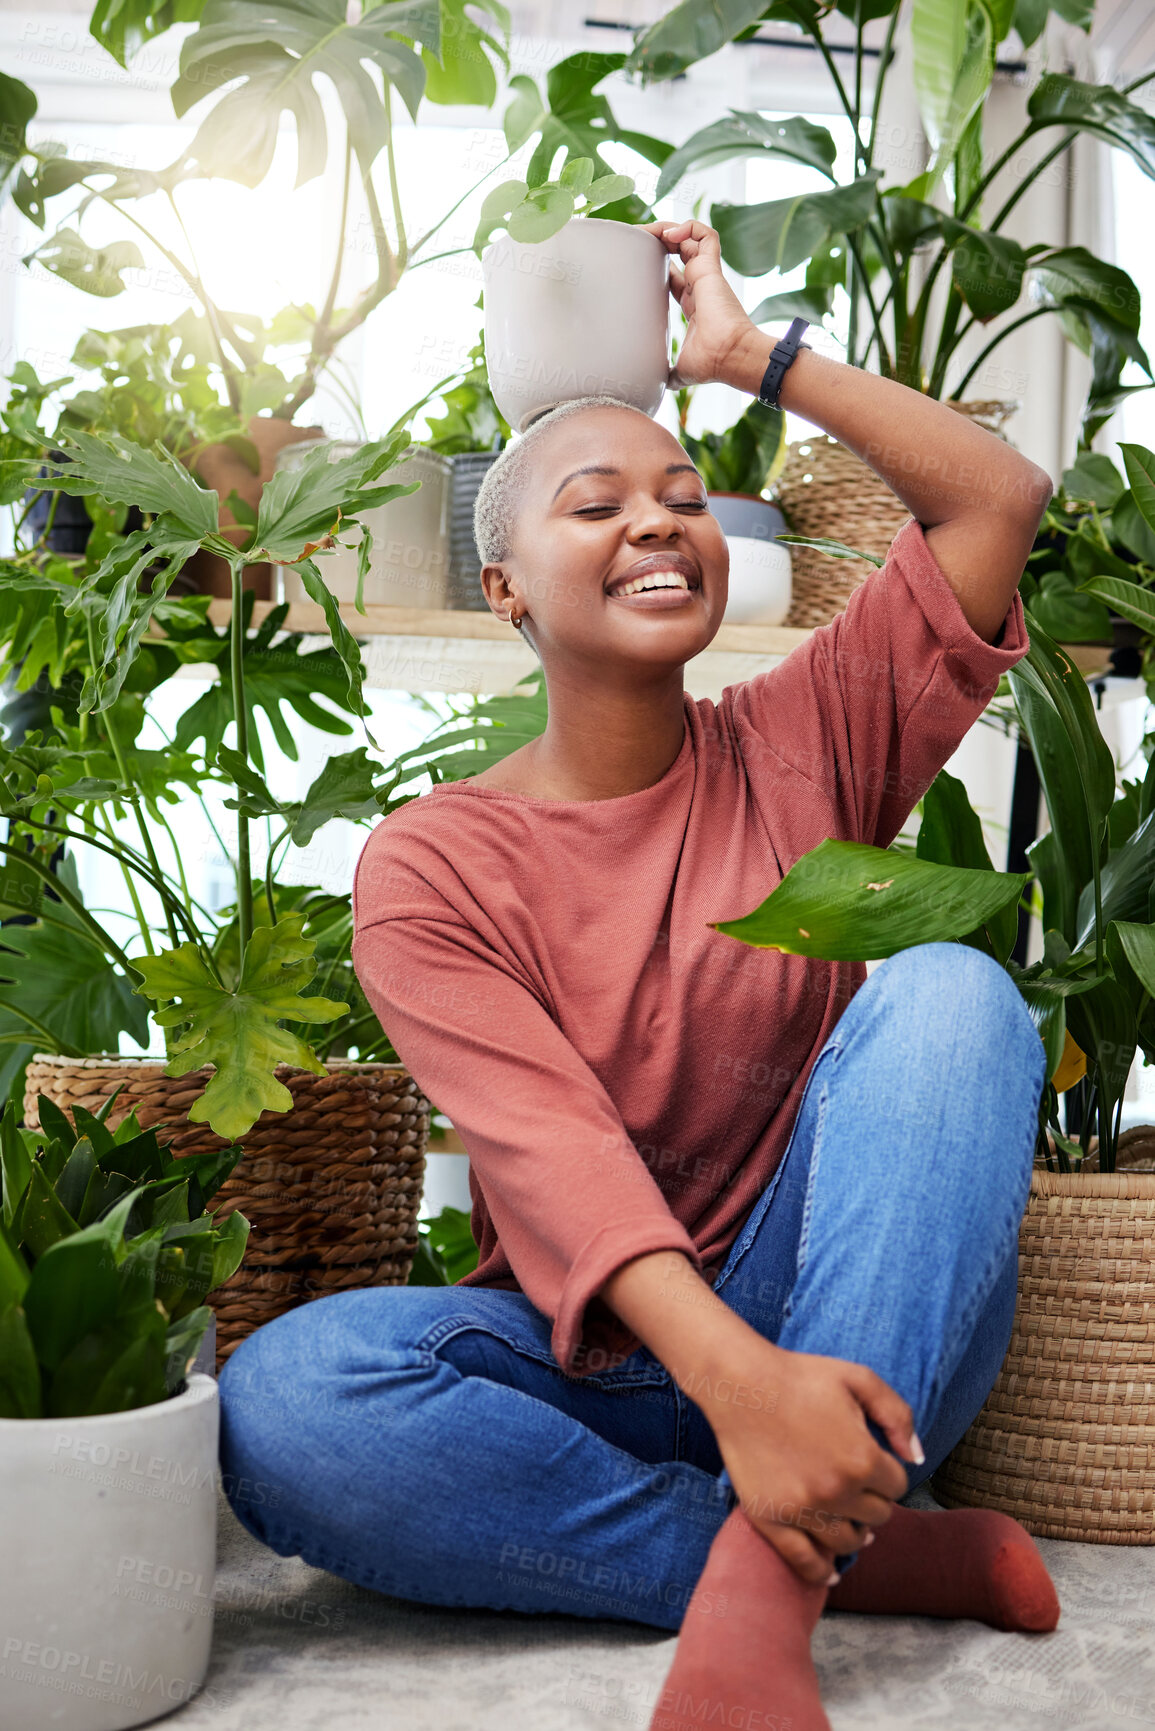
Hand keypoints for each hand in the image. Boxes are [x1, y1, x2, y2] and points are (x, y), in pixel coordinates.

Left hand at [643, 218, 759, 388]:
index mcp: (693, 305)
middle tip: (638, 242)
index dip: (656, 268)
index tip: (638, 266)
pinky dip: (689, 227)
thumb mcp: (680, 371)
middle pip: (678, 252)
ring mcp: (706, 275)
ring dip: (670, 229)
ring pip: (690, 238)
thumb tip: (654, 387)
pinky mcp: (711, 267)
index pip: (673, 278)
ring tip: (652, 233)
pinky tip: (669, 235)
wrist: (730, 357)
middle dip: (658, 242)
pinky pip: (705, 234)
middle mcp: (700, 286)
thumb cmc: (712, 364)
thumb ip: (668, 374)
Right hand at [703, 1336, 919, 1586]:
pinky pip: (804, 1561)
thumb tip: (917, 1457)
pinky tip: (829, 1572)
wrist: (740, 1383)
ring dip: (855, 1534)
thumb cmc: (800, 1376)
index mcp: (862, 1457)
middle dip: (872, 1501)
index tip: (872, 1464)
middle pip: (876, 1516)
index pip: (897, 1487)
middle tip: (858, 1488)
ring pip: (848, 1543)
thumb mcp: (858, 1378)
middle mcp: (836, 1491)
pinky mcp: (770, 1519)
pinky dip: (821, 1572)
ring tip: (849, 1523)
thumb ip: (898, 1414)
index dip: (888, 1474)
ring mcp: (802, 1509)